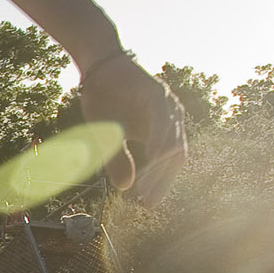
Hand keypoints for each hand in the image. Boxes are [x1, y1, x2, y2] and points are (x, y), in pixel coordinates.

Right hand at [79, 54, 187, 207]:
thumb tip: (126, 187)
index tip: (148, 204)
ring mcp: (167, 106)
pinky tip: (153, 158)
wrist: (97, 68)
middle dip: (162, 181)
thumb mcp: (107, 138)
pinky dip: (159, 142)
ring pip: (172, 142)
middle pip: (175, 156)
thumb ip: (118, 160)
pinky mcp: (159, 95)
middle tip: (148, 201)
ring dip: (161, 167)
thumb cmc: (104, 101)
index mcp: (161, 131)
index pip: (168, 163)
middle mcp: (170, 119)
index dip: (160, 184)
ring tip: (148, 187)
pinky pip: (163, 123)